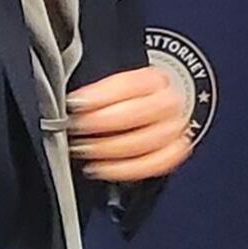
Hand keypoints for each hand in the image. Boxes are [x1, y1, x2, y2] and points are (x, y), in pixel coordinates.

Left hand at [67, 65, 193, 181]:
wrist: (149, 114)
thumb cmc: (126, 100)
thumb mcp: (110, 86)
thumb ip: (94, 93)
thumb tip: (74, 103)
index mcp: (154, 79)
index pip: (131, 84)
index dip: (101, 96)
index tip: (77, 104)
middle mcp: (169, 102)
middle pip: (142, 112)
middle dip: (104, 122)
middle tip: (78, 127)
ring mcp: (173, 129)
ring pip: (148, 141)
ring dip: (111, 148)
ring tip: (86, 149)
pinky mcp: (173, 153)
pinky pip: (154, 165)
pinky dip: (125, 169)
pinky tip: (103, 168)